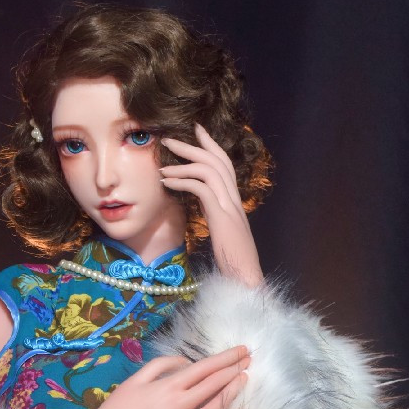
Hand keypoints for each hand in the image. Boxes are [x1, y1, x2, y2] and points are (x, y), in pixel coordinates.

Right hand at [65, 345, 250, 408]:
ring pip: (218, 407)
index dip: (226, 358)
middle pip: (215, 384)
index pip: (205, 367)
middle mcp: (180, 404)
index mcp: (168, 386)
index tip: (241, 350)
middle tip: (248, 360)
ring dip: (234, 391)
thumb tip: (187, 363)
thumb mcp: (135, 379)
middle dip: (235, 370)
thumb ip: (162, 366)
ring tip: (245, 379)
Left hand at [160, 123, 263, 286]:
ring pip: (209, 171)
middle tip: (170, 138)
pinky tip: (168, 183)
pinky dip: (182, 182)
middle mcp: (234, 199)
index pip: (225, 165)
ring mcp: (230, 207)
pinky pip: (201, 189)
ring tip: (163, 166)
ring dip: (183, 164)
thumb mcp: (224, 233)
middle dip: (193, 146)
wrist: (246, 277)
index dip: (211, 146)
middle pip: (217, 161)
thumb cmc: (233, 261)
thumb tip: (206, 209)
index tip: (197, 131)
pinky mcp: (222, 217)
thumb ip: (217, 216)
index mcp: (234, 202)